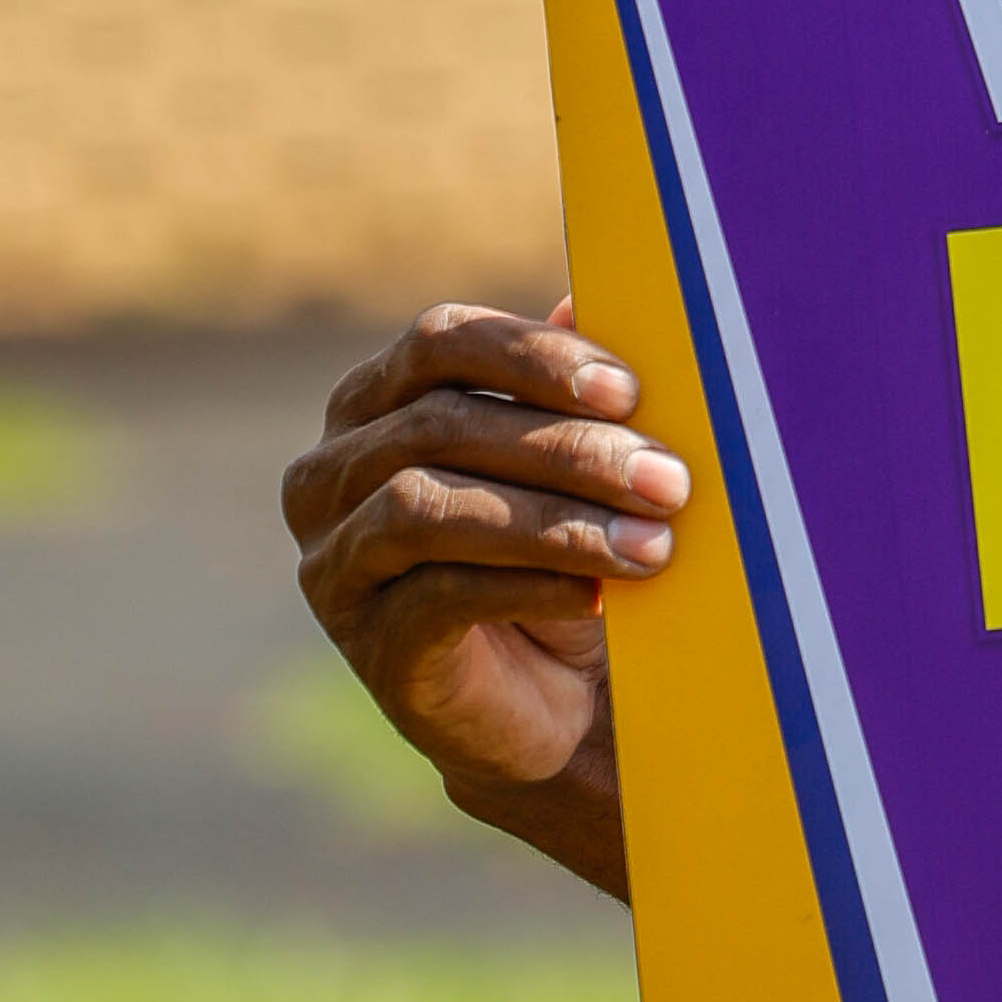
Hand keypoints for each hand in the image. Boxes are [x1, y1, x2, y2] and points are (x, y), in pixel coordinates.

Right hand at [280, 302, 688, 899]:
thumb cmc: (562, 556)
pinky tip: (599, 594)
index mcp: (376, 403)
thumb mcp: (574, 467)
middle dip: (569, 449)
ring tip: (651, 546)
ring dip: (555, 522)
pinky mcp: (366, 642)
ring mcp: (336, 561)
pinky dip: (528, 585)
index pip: (438, 341)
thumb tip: (586, 295)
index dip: (531, 357)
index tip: (628, 388)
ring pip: (429, 508)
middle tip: (670, 479)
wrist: (554, 705)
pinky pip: (437, 596)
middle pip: (441, 425)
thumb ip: (573, 387)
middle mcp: (331, 474)